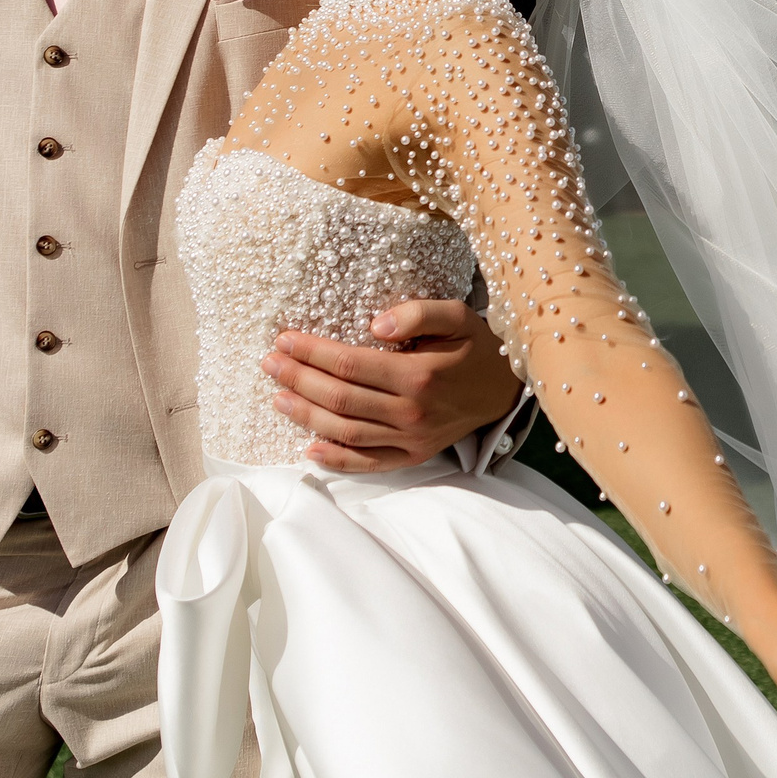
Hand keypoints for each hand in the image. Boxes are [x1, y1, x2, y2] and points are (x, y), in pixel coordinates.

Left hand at [263, 299, 523, 470]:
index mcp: (418, 375)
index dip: (311, 352)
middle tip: (269, 363)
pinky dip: (337, 460)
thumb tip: (375, 326)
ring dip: (306, 416)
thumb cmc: (476, 345)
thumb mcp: (456, 315)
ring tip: (278, 396)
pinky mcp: (414, 455)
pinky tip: (309, 447)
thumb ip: (418, 313)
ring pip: (346, 432)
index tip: (284, 339)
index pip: (349, 364)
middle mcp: (412, 412)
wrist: (506, 388)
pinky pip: (369, 464)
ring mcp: (412, 439)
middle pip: (340, 398)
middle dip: (298, 379)